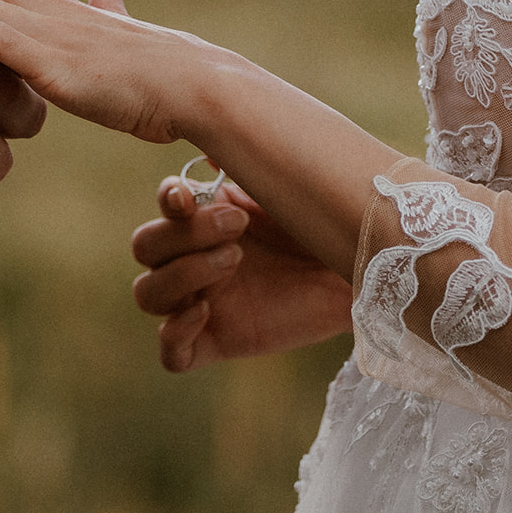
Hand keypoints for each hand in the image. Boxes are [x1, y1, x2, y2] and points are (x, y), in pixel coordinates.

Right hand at [132, 177, 351, 371]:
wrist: (366, 279)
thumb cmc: (326, 231)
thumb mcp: (289, 195)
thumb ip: (246, 173)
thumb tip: (208, 160)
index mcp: (207, 219)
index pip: (164, 205)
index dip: (167, 198)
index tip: (187, 196)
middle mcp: (193, 258)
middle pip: (144, 246)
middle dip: (183, 234)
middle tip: (238, 227)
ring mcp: (200, 302)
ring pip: (148, 294)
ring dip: (180, 274)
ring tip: (233, 261)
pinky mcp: (214, 344)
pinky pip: (170, 352)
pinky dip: (174, 332)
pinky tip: (205, 313)